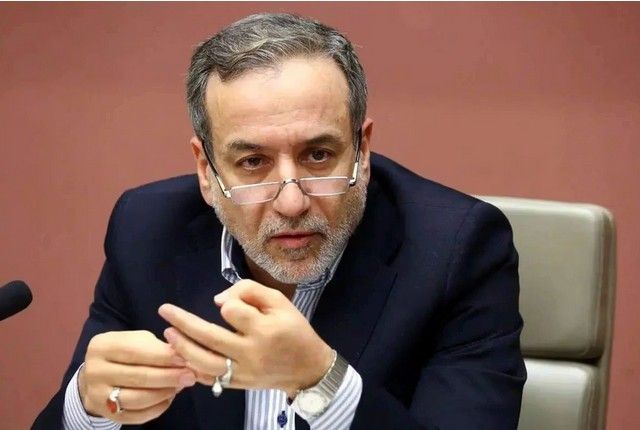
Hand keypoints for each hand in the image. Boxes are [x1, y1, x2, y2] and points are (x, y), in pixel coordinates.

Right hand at [79, 330, 196, 423]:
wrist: (97, 376)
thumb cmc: (125, 353)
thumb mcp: (137, 341)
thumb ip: (159, 347)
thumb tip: (188, 357)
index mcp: (103, 346)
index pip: (137, 351)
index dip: (164, 356)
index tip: (186, 358)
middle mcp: (95, 371)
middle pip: (139, 376)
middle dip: (170, 376)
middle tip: (191, 376)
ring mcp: (98, 395)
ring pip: (139, 399)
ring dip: (165, 393)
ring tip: (181, 386)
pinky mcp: (106, 414)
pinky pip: (137, 415)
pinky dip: (157, 407)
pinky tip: (169, 397)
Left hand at [158, 279, 333, 396]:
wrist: (307, 368)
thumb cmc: (294, 330)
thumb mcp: (280, 302)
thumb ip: (250, 291)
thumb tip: (218, 300)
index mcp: (265, 329)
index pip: (232, 311)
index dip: (228, 303)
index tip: (232, 304)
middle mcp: (251, 351)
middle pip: (210, 337)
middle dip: (183, 322)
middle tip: (164, 311)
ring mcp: (243, 371)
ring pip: (204, 361)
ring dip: (182, 347)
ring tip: (168, 334)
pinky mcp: (238, 384)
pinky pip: (209, 378)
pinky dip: (193, 368)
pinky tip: (181, 357)